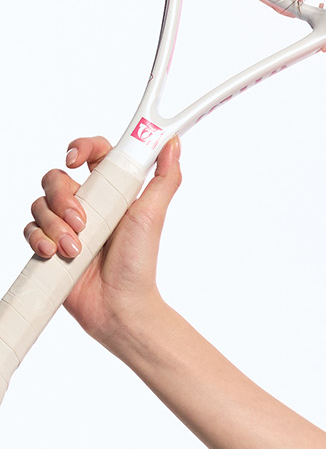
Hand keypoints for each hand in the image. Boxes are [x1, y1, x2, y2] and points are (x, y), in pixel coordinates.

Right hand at [23, 133, 183, 345]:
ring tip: (74, 248)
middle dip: (63, 198)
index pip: (92, 154)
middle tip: (83, 222)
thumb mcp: (153, 214)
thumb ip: (165, 177)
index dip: (80, 147)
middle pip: (56, 178)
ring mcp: (64, 225)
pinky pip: (30, 229)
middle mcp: (86, 204)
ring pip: (40, 204)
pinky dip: (39, 239)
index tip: (75, 158)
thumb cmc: (138, 262)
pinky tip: (54, 253)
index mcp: (111, 192)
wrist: (118, 305)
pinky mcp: (48, 245)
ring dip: (54, 225)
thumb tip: (173, 144)